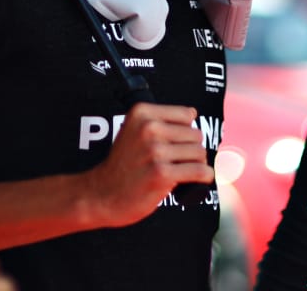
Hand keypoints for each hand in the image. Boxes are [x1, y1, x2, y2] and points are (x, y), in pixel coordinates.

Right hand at [81, 103, 214, 228]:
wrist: (103, 193)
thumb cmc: (122, 165)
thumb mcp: (133, 130)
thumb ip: (159, 120)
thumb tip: (193, 113)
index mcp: (142, 113)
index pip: (186, 114)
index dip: (186, 130)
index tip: (176, 143)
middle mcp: (149, 128)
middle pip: (195, 134)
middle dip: (192, 149)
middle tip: (178, 161)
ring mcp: (155, 151)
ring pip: (199, 153)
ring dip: (197, 164)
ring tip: (182, 170)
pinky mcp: (162, 174)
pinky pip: (200, 171)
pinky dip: (203, 176)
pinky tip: (197, 179)